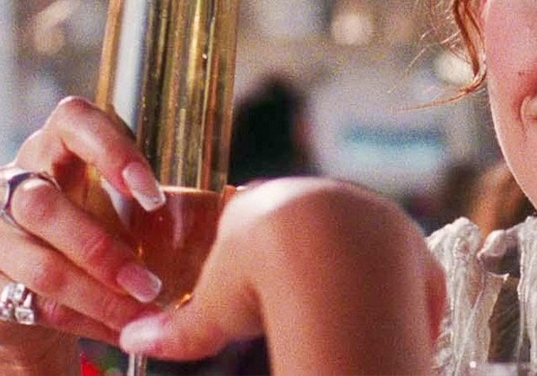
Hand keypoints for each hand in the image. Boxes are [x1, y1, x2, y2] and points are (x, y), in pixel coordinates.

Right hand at [0, 96, 166, 374]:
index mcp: (52, 150)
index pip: (70, 118)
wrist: (28, 305)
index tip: (150, 193)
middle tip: (151, 283)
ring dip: (97, 293)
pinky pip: (29, 303)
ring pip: (38, 262)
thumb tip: (240, 196)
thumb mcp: (121, 215)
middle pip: (41, 202)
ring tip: (143, 312)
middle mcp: (7, 182)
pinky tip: (116, 330)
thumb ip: (160, 202)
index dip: (109, 148)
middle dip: (102, 247)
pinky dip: (81, 321)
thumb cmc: (91, 242)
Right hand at [119, 177, 445, 374]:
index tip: (257, 278)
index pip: (255, 222)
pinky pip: (405, 269)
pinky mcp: (405, 236)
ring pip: (361, 243)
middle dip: (308, 261)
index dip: (256, 253)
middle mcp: (318, 196)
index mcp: (264, 205)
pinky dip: (401, 296)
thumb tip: (132, 341)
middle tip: (302, 298)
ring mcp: (365, 211)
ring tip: (350, 313)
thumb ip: (178, 327)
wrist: (322, 254)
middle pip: (310, 228)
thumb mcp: (214, 309)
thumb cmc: (258, 277)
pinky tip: (394, 323)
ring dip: (358, 275)